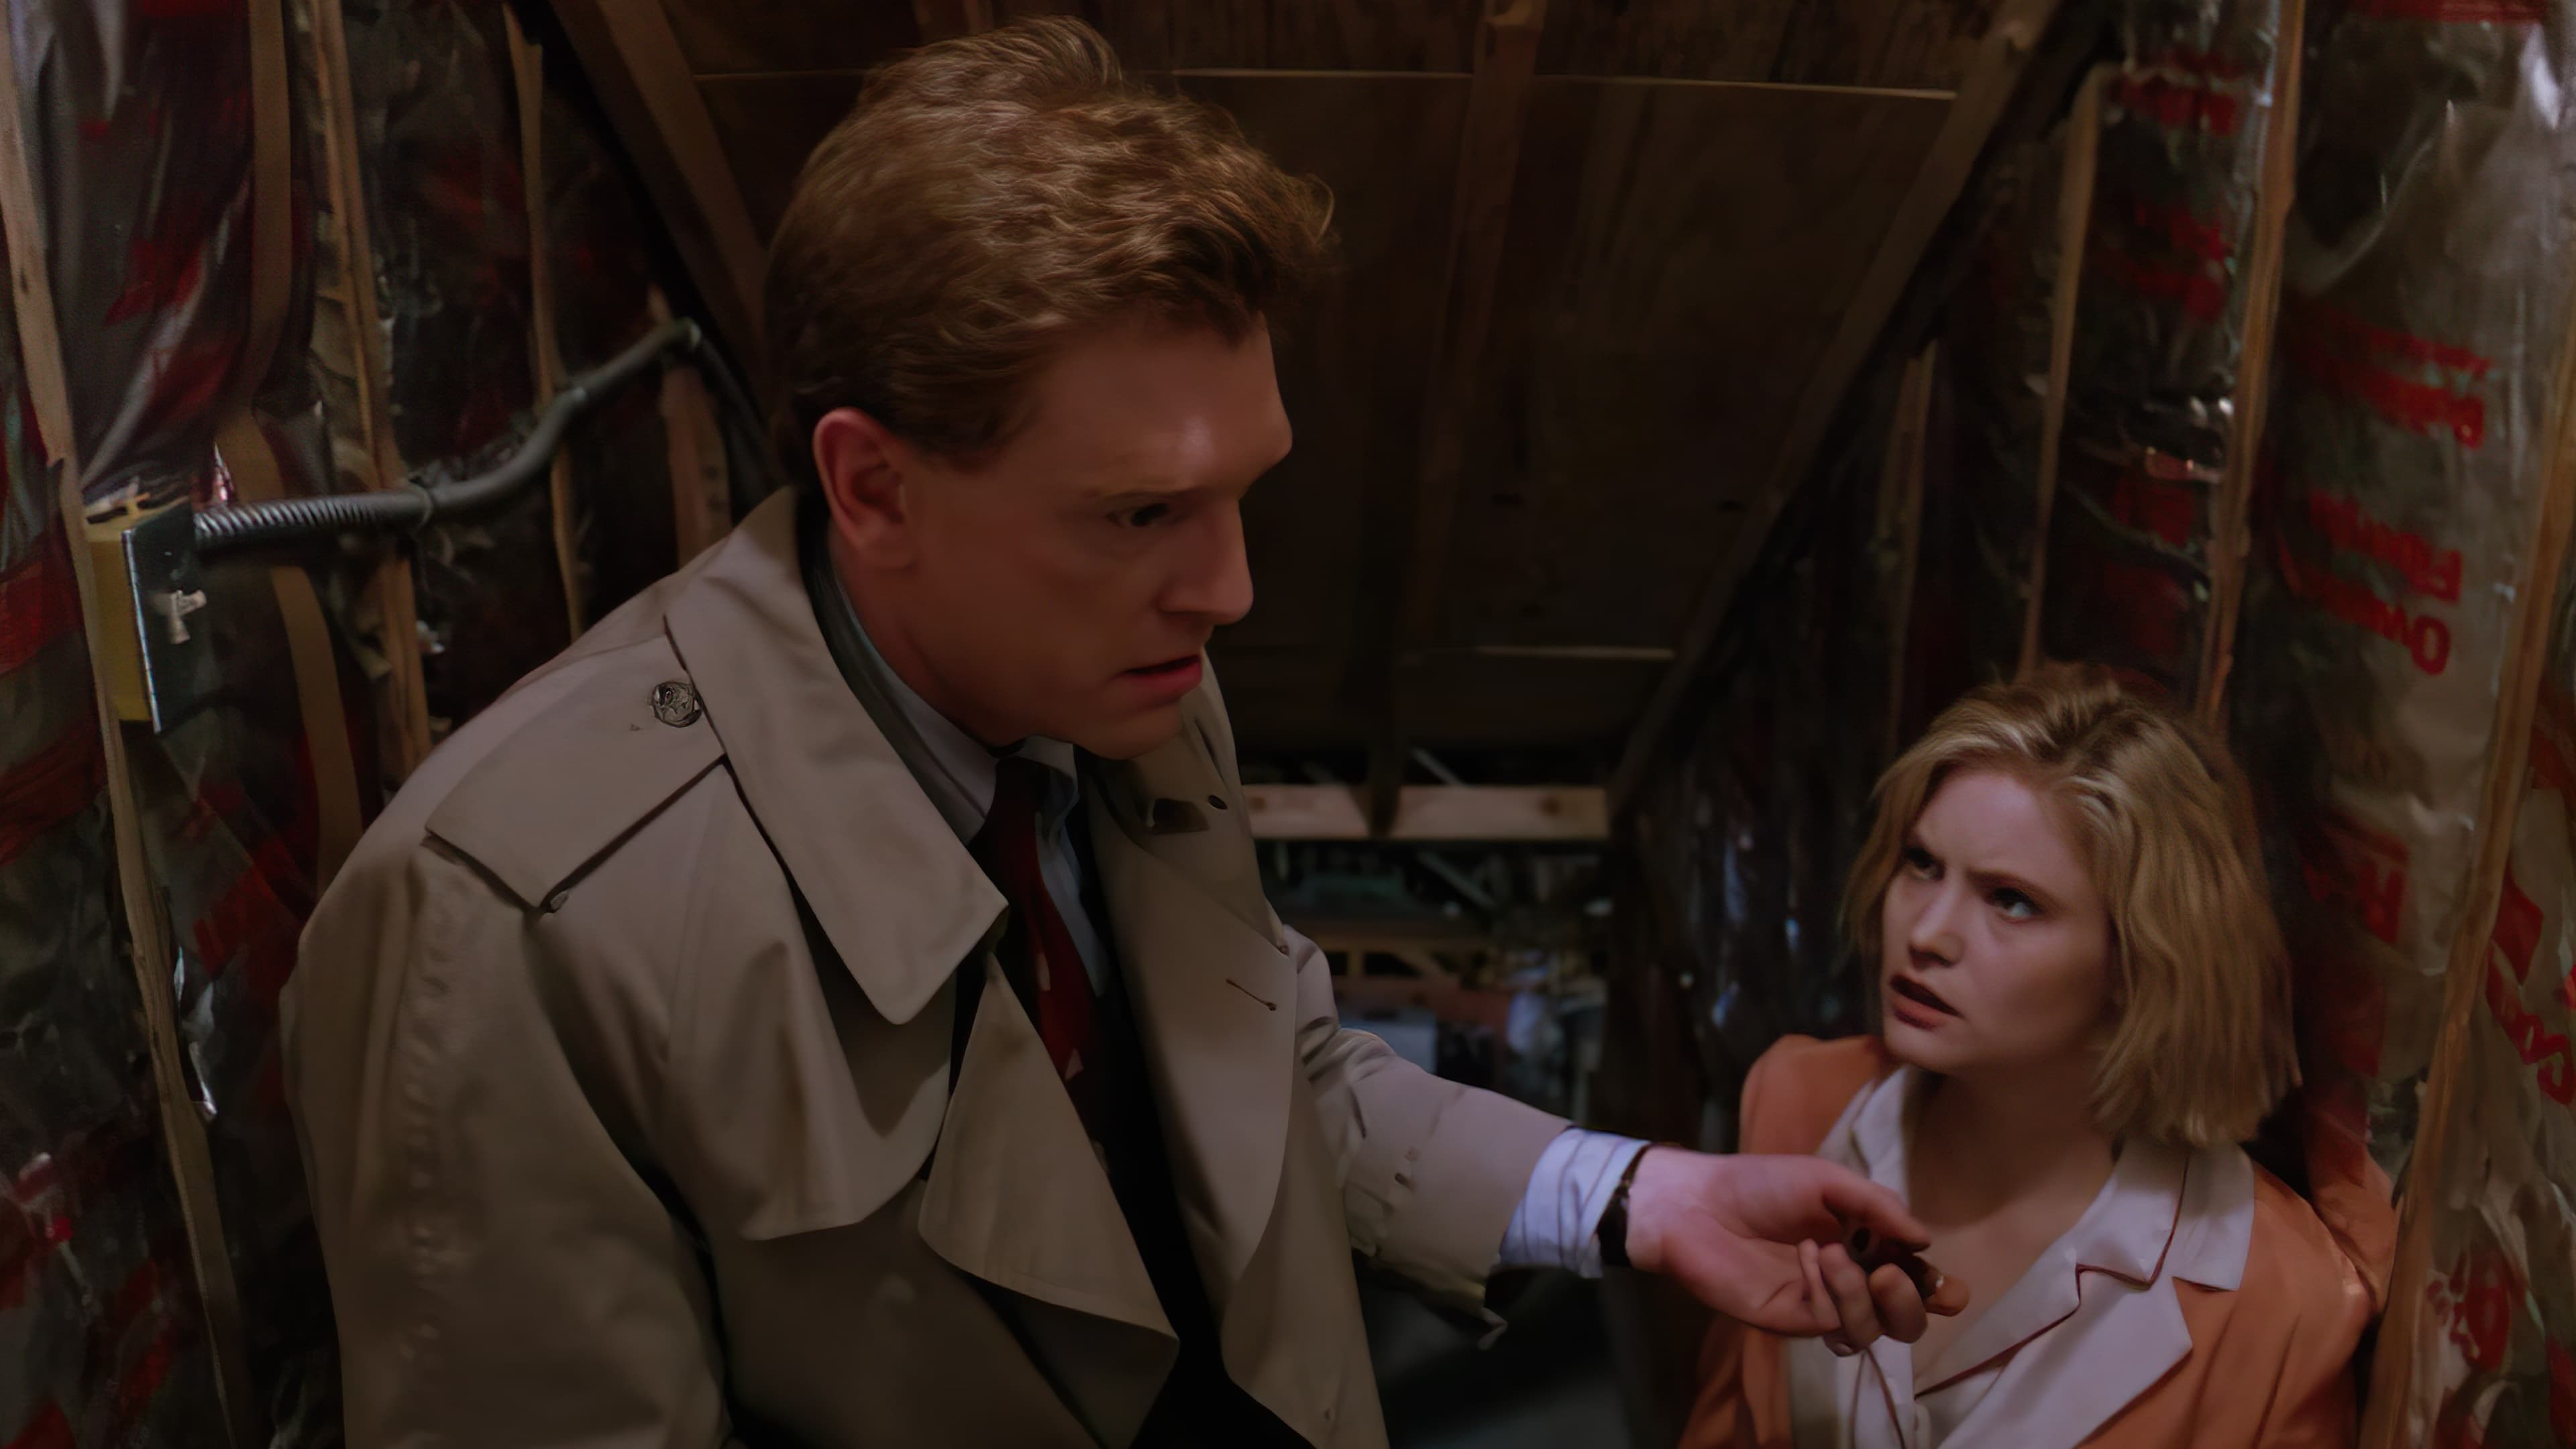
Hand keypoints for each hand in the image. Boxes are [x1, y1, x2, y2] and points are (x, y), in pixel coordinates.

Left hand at [1622, 1148, 1970, 1348]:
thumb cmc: (1759, 1184)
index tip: (1951, 1289)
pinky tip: (1807, 1258)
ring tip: (1831, 1252)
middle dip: (1910, 1302)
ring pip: (1872, 1330)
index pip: (1914, 1279)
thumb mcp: (1827, 1180)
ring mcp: (1822, 1305)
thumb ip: (1878, 1206)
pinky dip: (1831, 1292)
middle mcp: (1849, 1282)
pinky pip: (1834, 1324)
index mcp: (1864, 1245)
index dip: (1938, 1290)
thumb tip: (1924, 1239)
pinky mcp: (1793, 1321)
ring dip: (1863, 1293)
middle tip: (1890, 1272)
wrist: (1698, 1204)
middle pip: (1904, 1320)